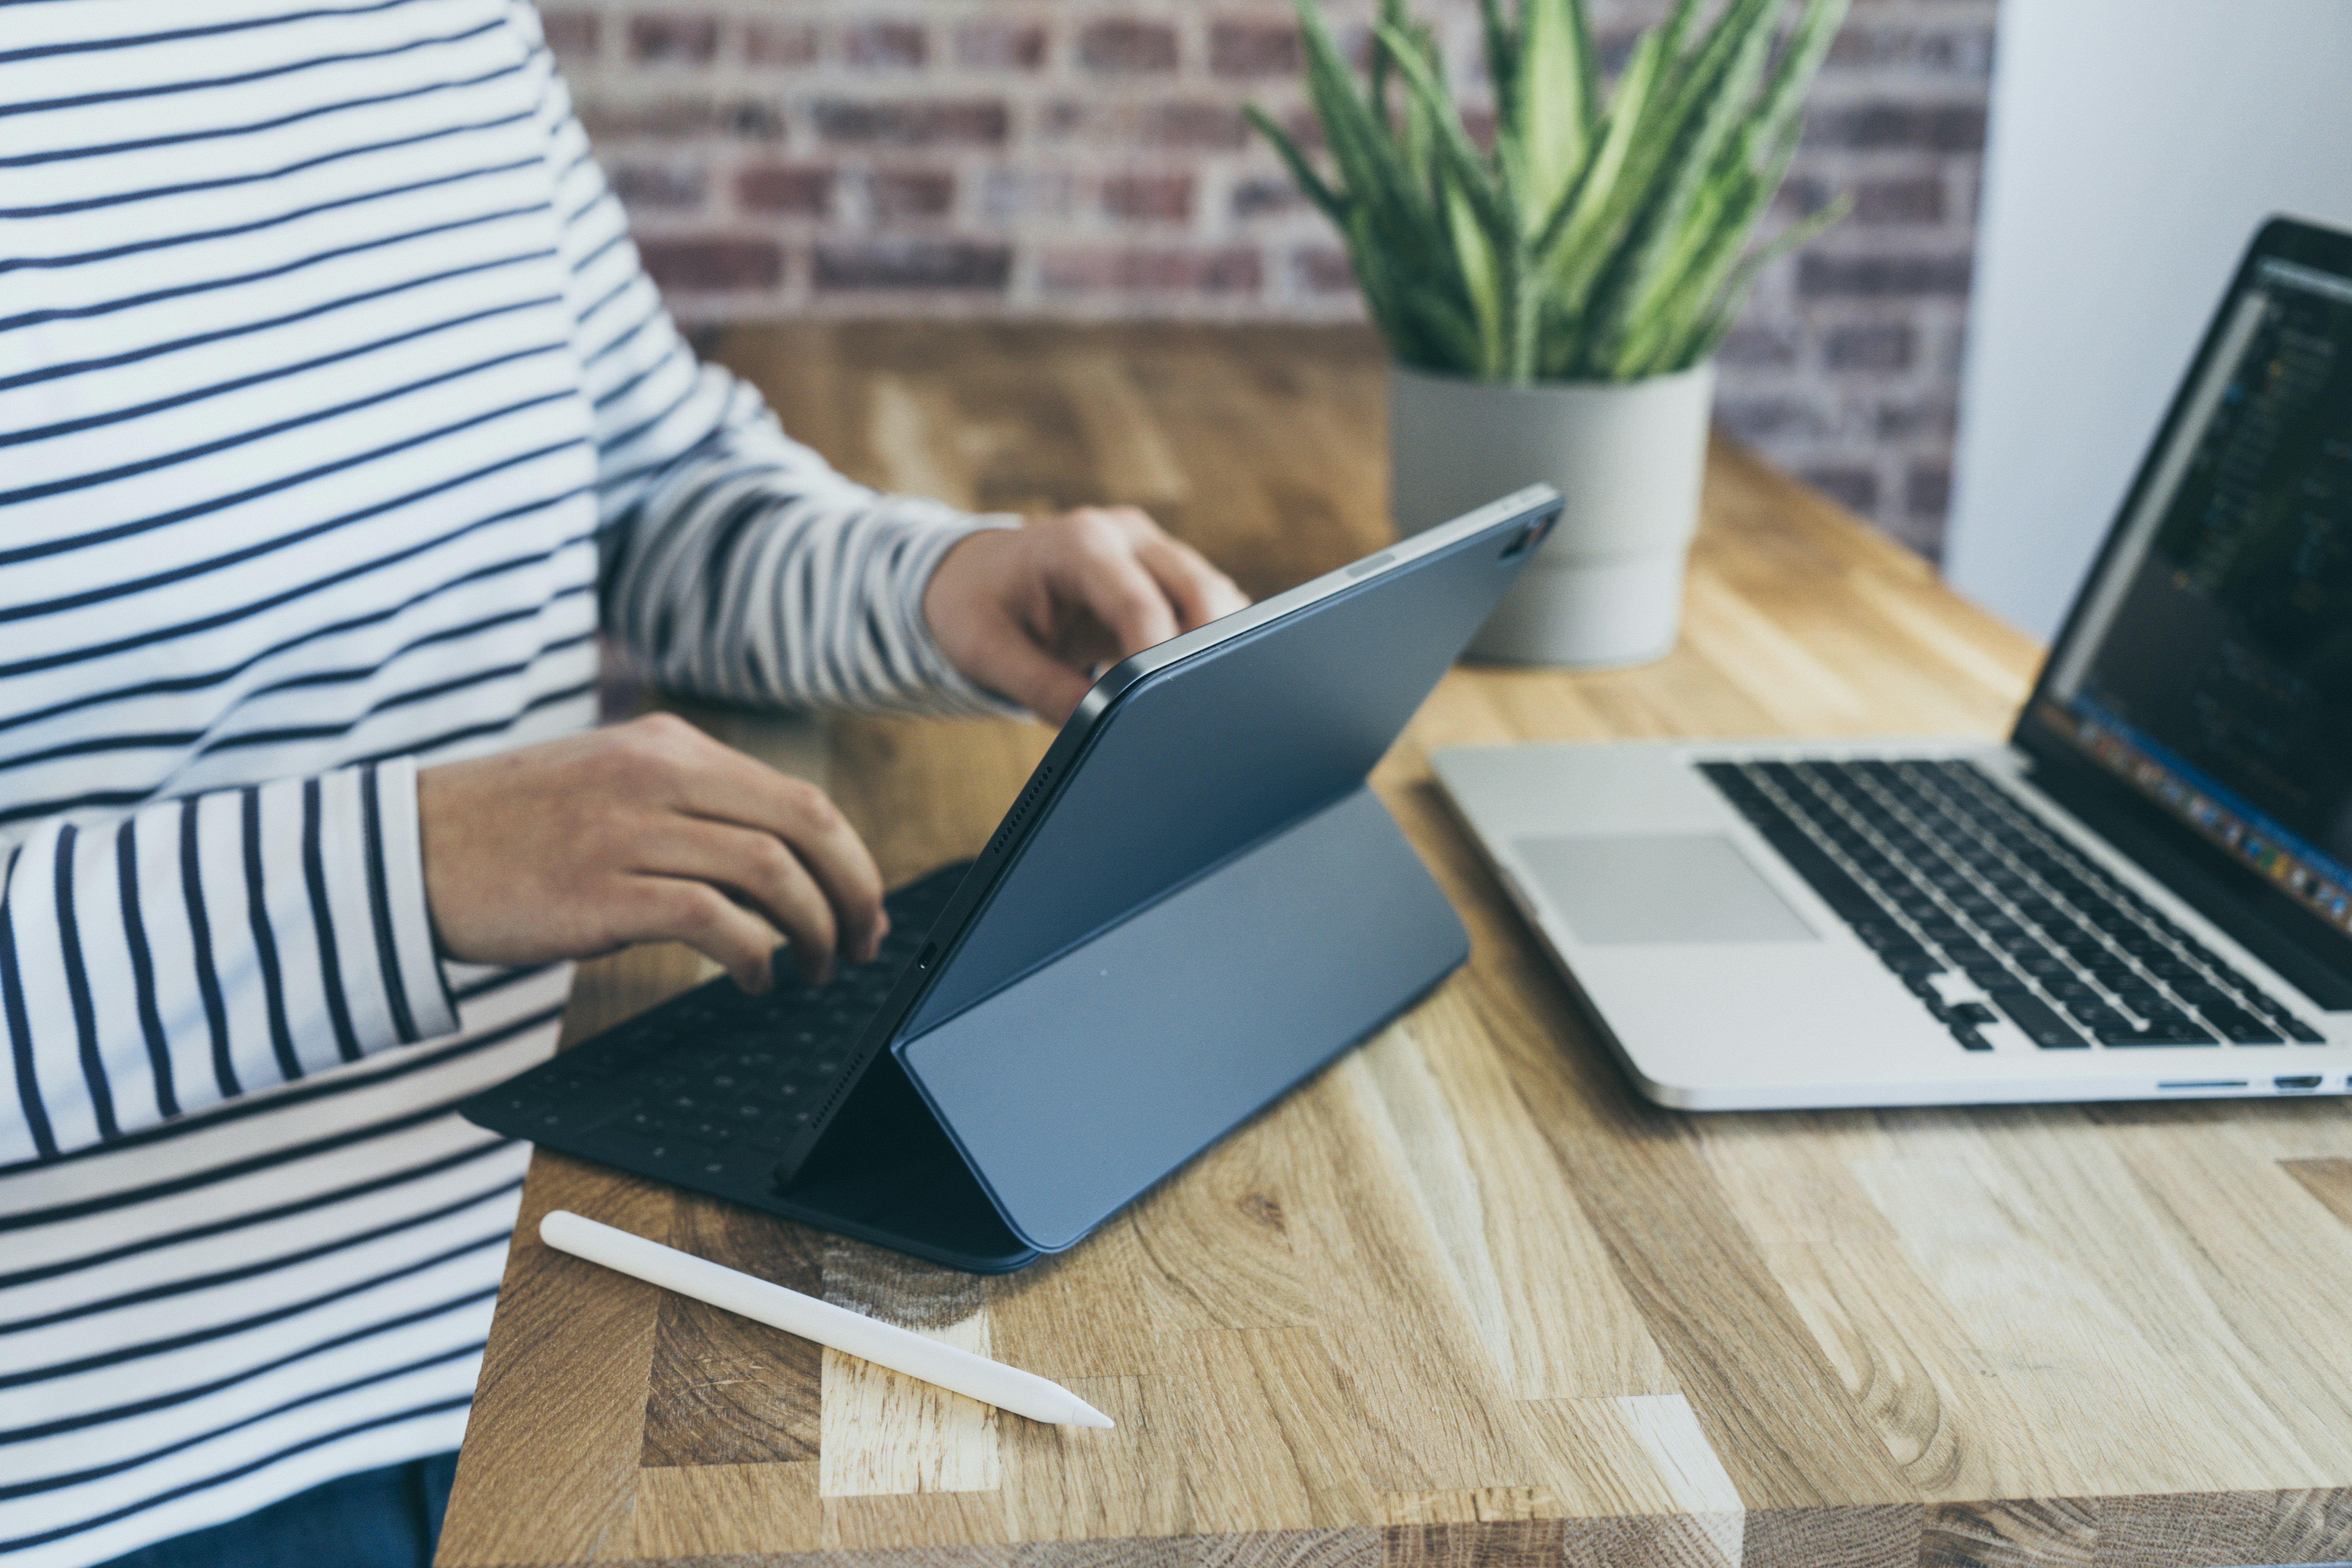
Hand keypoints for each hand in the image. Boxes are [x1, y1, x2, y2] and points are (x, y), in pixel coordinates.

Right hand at [416, 714, 884, 992]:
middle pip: (803, 826)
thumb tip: (775, 861)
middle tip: (864, 943)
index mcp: (668, 745)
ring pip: (769, 870)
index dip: (850, 858)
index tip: (863, 905)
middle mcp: (657, 774)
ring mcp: (628, 829)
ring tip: (817, 969)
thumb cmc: (513, 831)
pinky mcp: (601, 889)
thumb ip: (688, 807)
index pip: (797, 797)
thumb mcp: (611, 786)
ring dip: (813, 928)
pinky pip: (713, 919)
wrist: (406, 850)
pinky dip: (754, 954)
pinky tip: (757, 978)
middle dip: (853, 891)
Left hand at [923, 507, 1248, 722]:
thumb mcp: (987, 652)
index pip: (1139, 604)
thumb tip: (1099, 728)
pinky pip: (1207, 602)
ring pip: (1215, 592)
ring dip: (1215, 643)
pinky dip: (1211, 639)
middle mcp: (1124, 534)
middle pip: (1198, 588)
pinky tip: (1198, 679)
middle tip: (1197, 709)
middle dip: (1205, 649)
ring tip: (1199, 700)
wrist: (975, 575)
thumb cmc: (975, 607)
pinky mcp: (1164, 571)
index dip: (1156, 660)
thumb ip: (1043, 689)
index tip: (1161, 711)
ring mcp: (1151, 548)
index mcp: (1078, 543)